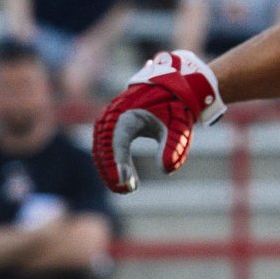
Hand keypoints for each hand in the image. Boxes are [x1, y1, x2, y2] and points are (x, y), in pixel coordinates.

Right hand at [93, 50, 225, 193]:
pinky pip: (103, 149)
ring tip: (126, 188)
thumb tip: (164, 170)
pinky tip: (123, 179)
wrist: (166, 88)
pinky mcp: (107, 127)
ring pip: (101, 151)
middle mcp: (113, 116)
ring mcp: (107, 121)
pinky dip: (109, 165)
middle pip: (105, 149)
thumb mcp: (179, 128)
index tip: (126, 181)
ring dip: (109, 171)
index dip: (120, 162)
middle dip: (113, 172)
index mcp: (129, 114)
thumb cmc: (173, 109)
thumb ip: (173, 149)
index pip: (119, 142)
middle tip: (128, 190)